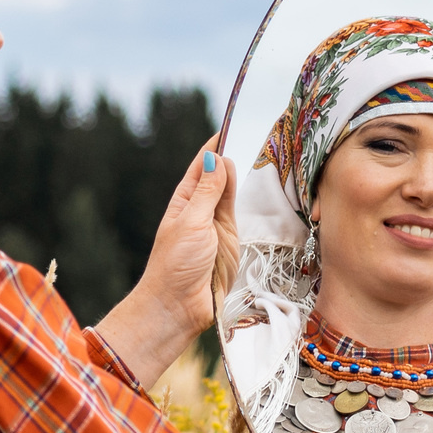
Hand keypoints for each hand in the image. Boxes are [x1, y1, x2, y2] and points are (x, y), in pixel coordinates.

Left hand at [95, 143, 236, 387]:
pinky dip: (248, 196)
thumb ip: (208, 191)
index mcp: (183, 201)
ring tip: (256, 148)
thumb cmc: (176, 264)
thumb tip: (215, 157)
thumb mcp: (192, 222)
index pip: (200, 166)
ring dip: (240, 173)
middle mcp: (200, 210)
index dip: (213, 147)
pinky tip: (255, 180)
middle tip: (251, 130)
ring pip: (232, 192)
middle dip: (230, 156)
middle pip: (218, 176)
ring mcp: (217, 225)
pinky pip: (242, 213)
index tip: (229, 126)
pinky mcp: (232, 240)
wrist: (179, 306)